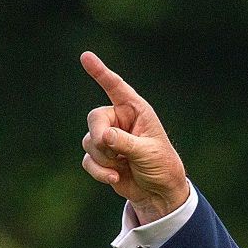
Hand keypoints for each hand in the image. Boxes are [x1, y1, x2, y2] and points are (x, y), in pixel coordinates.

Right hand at [80, 51, 188, 224]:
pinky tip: (115, 177)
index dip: (100, 72)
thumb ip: (125, 142)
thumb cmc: (161, 165)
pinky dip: (99, 171)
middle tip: (111, 150)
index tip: (85, 56)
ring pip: (89, 141)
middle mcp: (120, 121)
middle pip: (95, 118)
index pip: (116, 87)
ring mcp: (108, 138)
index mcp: (136, 111)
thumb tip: (103, 136)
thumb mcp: (148, 152)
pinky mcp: (101, 156)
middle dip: (99, 136)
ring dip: (104, 158)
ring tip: (123, 166)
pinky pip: (88, 159)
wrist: (159, 191)